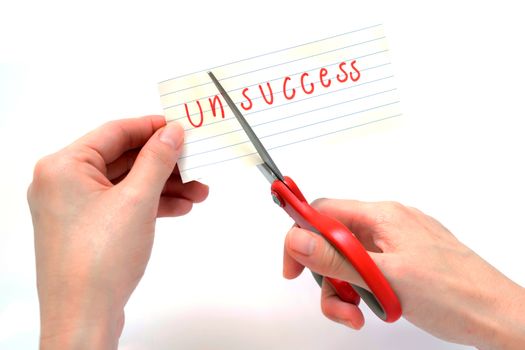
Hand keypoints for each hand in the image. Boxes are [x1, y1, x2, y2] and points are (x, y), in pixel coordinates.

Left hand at [28, 116, 208, 348]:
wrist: (83, 317)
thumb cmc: (100, 259)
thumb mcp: (138, 200)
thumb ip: (157, 160)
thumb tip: (172, 132)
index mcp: (64, 166)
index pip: (115, 132)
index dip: (151, 128)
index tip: (180, 127)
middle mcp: (63, 182)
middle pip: (123, 159)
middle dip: (164, 165)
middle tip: (195, 164)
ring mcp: (73, 206)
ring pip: (125, 183)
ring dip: (162, 186)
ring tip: (198, 193)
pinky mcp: (85, 227)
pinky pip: (121, 204)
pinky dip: (149, 204)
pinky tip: (179, 208)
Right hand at [283, 199, 524, 348]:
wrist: (498, 317)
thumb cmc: (455, 294)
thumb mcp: (385, 278)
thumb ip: (336, 259)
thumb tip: (297, 239)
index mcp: (383, 216)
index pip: (324, 211)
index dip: (300, 235)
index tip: (292, 264)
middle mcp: (387, 224)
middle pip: (334, 241)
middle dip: (326, 275)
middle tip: (336, 302)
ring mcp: (396, 243)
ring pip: (350, 261)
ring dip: (345, 290)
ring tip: (358, 314)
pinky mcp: (403, 262)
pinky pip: (369, 271)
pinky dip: (363, 292)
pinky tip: (375, 309)